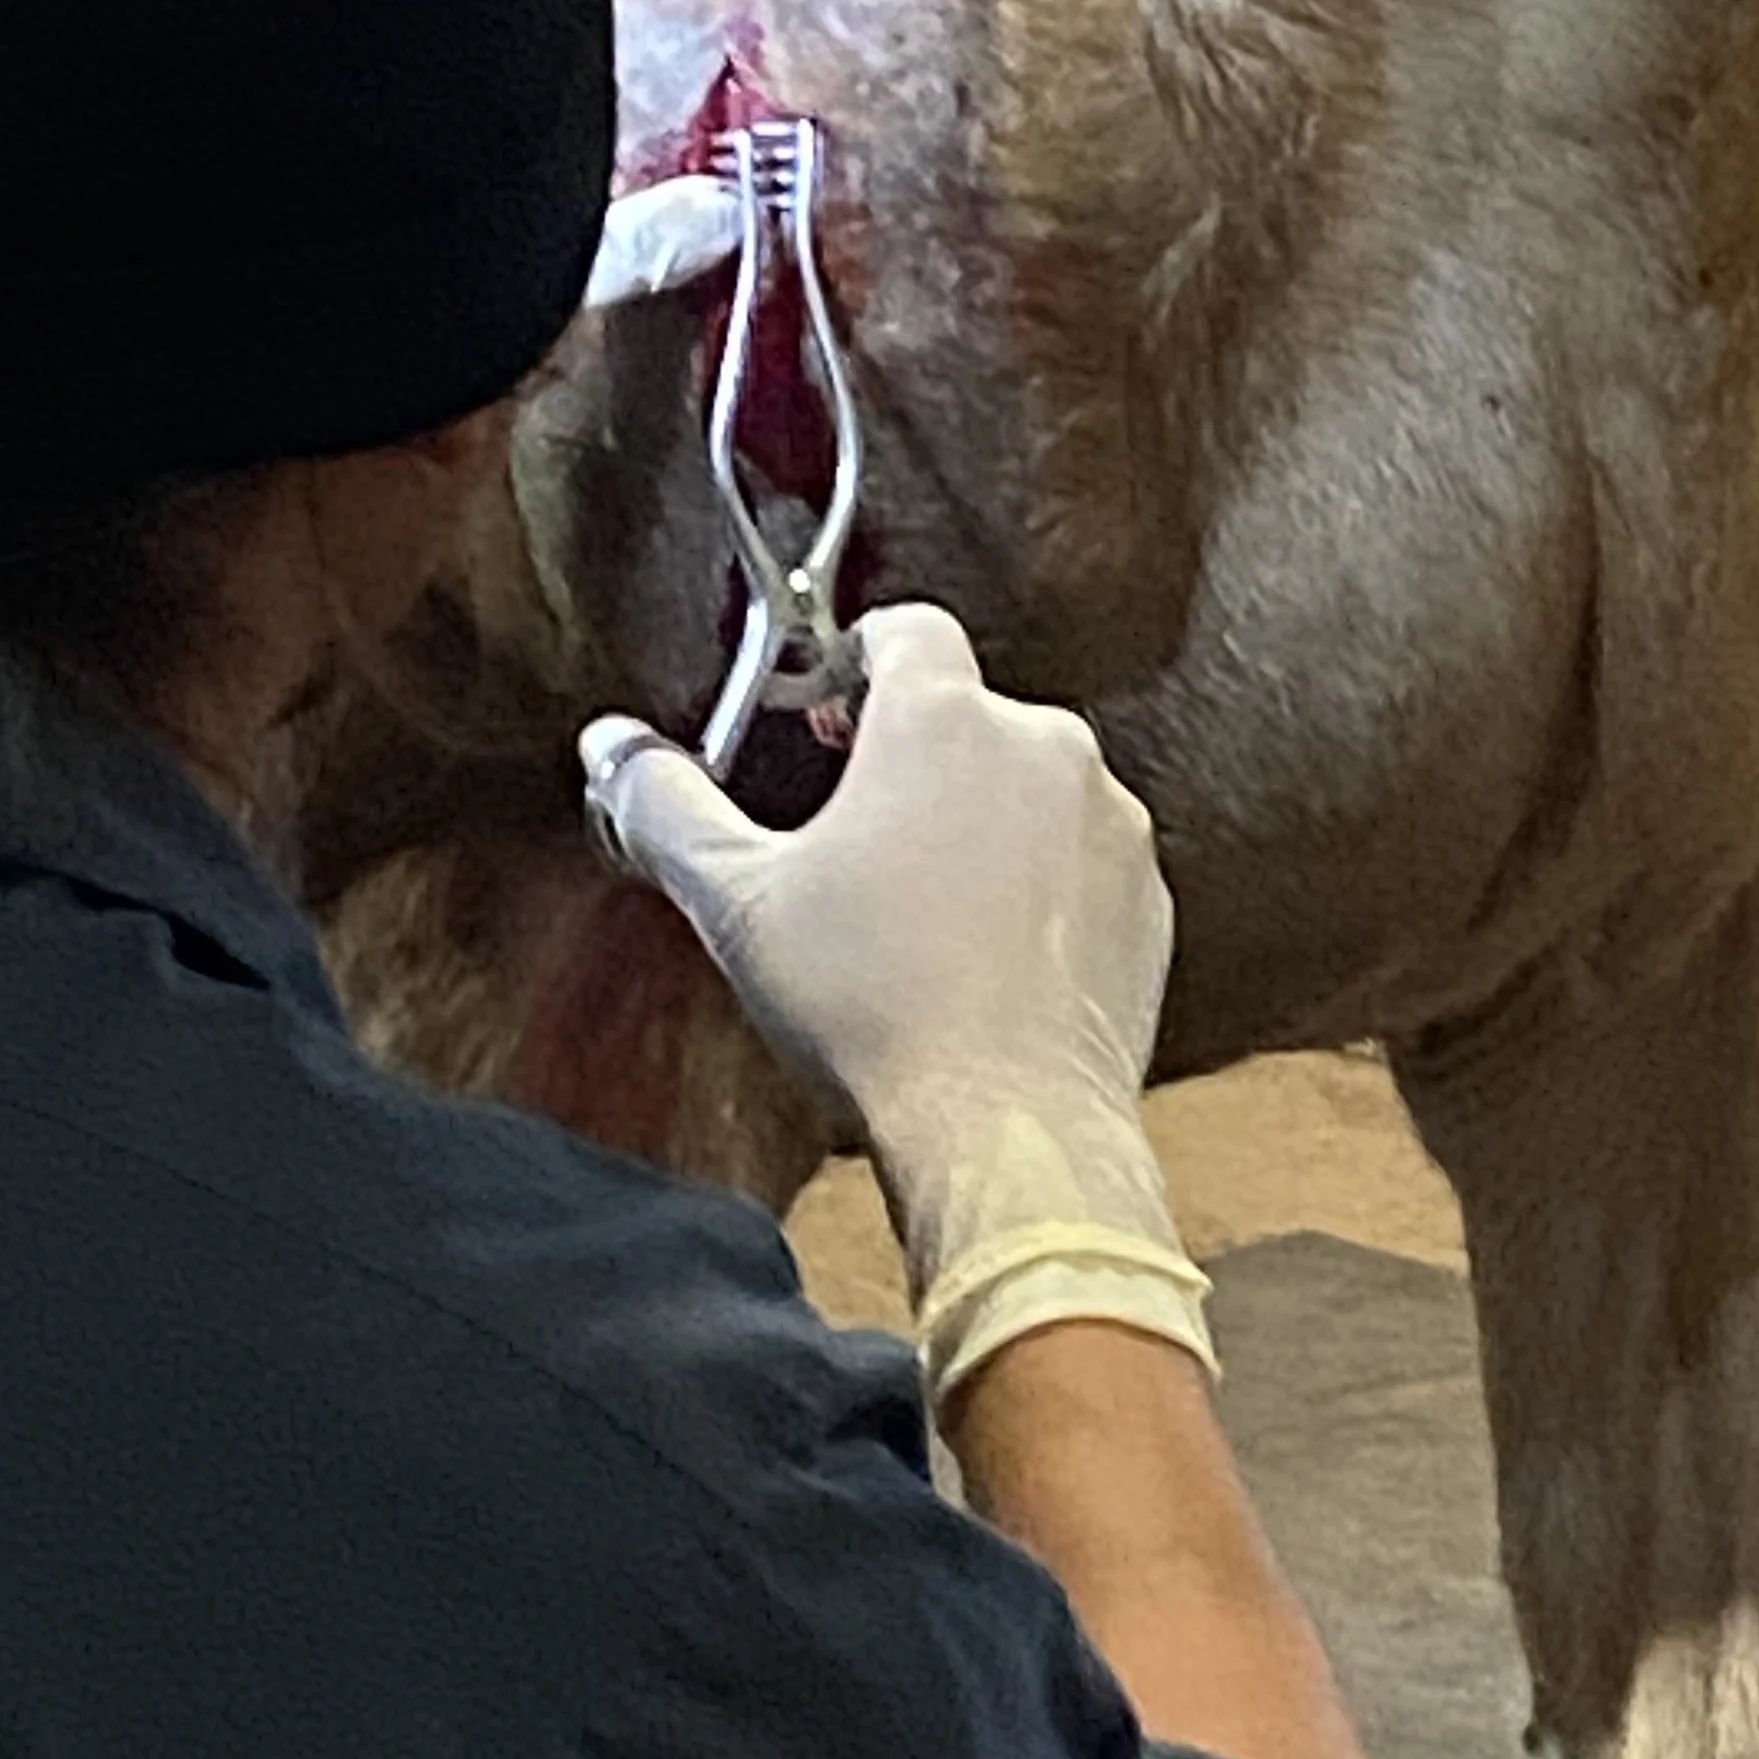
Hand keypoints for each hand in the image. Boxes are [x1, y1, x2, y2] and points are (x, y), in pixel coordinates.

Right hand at [580, 605, 1212, 1397]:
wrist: (1011, 1131)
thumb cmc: (876, 1012)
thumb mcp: (739, 903)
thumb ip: (667, 806)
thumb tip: (612, 748)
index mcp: (946, 720)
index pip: (906, 627)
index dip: (855, 658)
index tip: (825, 714)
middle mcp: (1045, 748)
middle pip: (966, 713)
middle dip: (909, 757)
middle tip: (850, 839)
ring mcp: (1108, 824)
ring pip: (1028, 788)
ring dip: (978, 823)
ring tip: (918, 915)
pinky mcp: (1146, 898)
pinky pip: (1080, 862)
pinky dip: (1037, 888)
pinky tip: (982, 959)